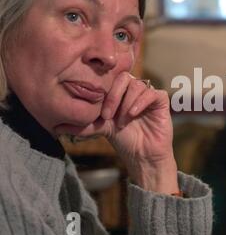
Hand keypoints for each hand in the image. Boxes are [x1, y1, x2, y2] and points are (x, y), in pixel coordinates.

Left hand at [55, 72, 178, 193]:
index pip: (111, 80)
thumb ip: (83, 125)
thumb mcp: (101, 130)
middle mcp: (134, 91)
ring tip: (124, 121)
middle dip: (114, 96)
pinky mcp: (161, 101)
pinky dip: (141, 102)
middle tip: (109, 115)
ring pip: (138, 85)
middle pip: (124, 78)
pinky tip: (133, 114)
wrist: (143, 156)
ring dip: (127, 103)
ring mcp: (148, 95)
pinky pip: (152, 92)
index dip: (106, 94)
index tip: (102, 115)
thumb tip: (57, 126)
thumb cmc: (124, 141)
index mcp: (121, 93)